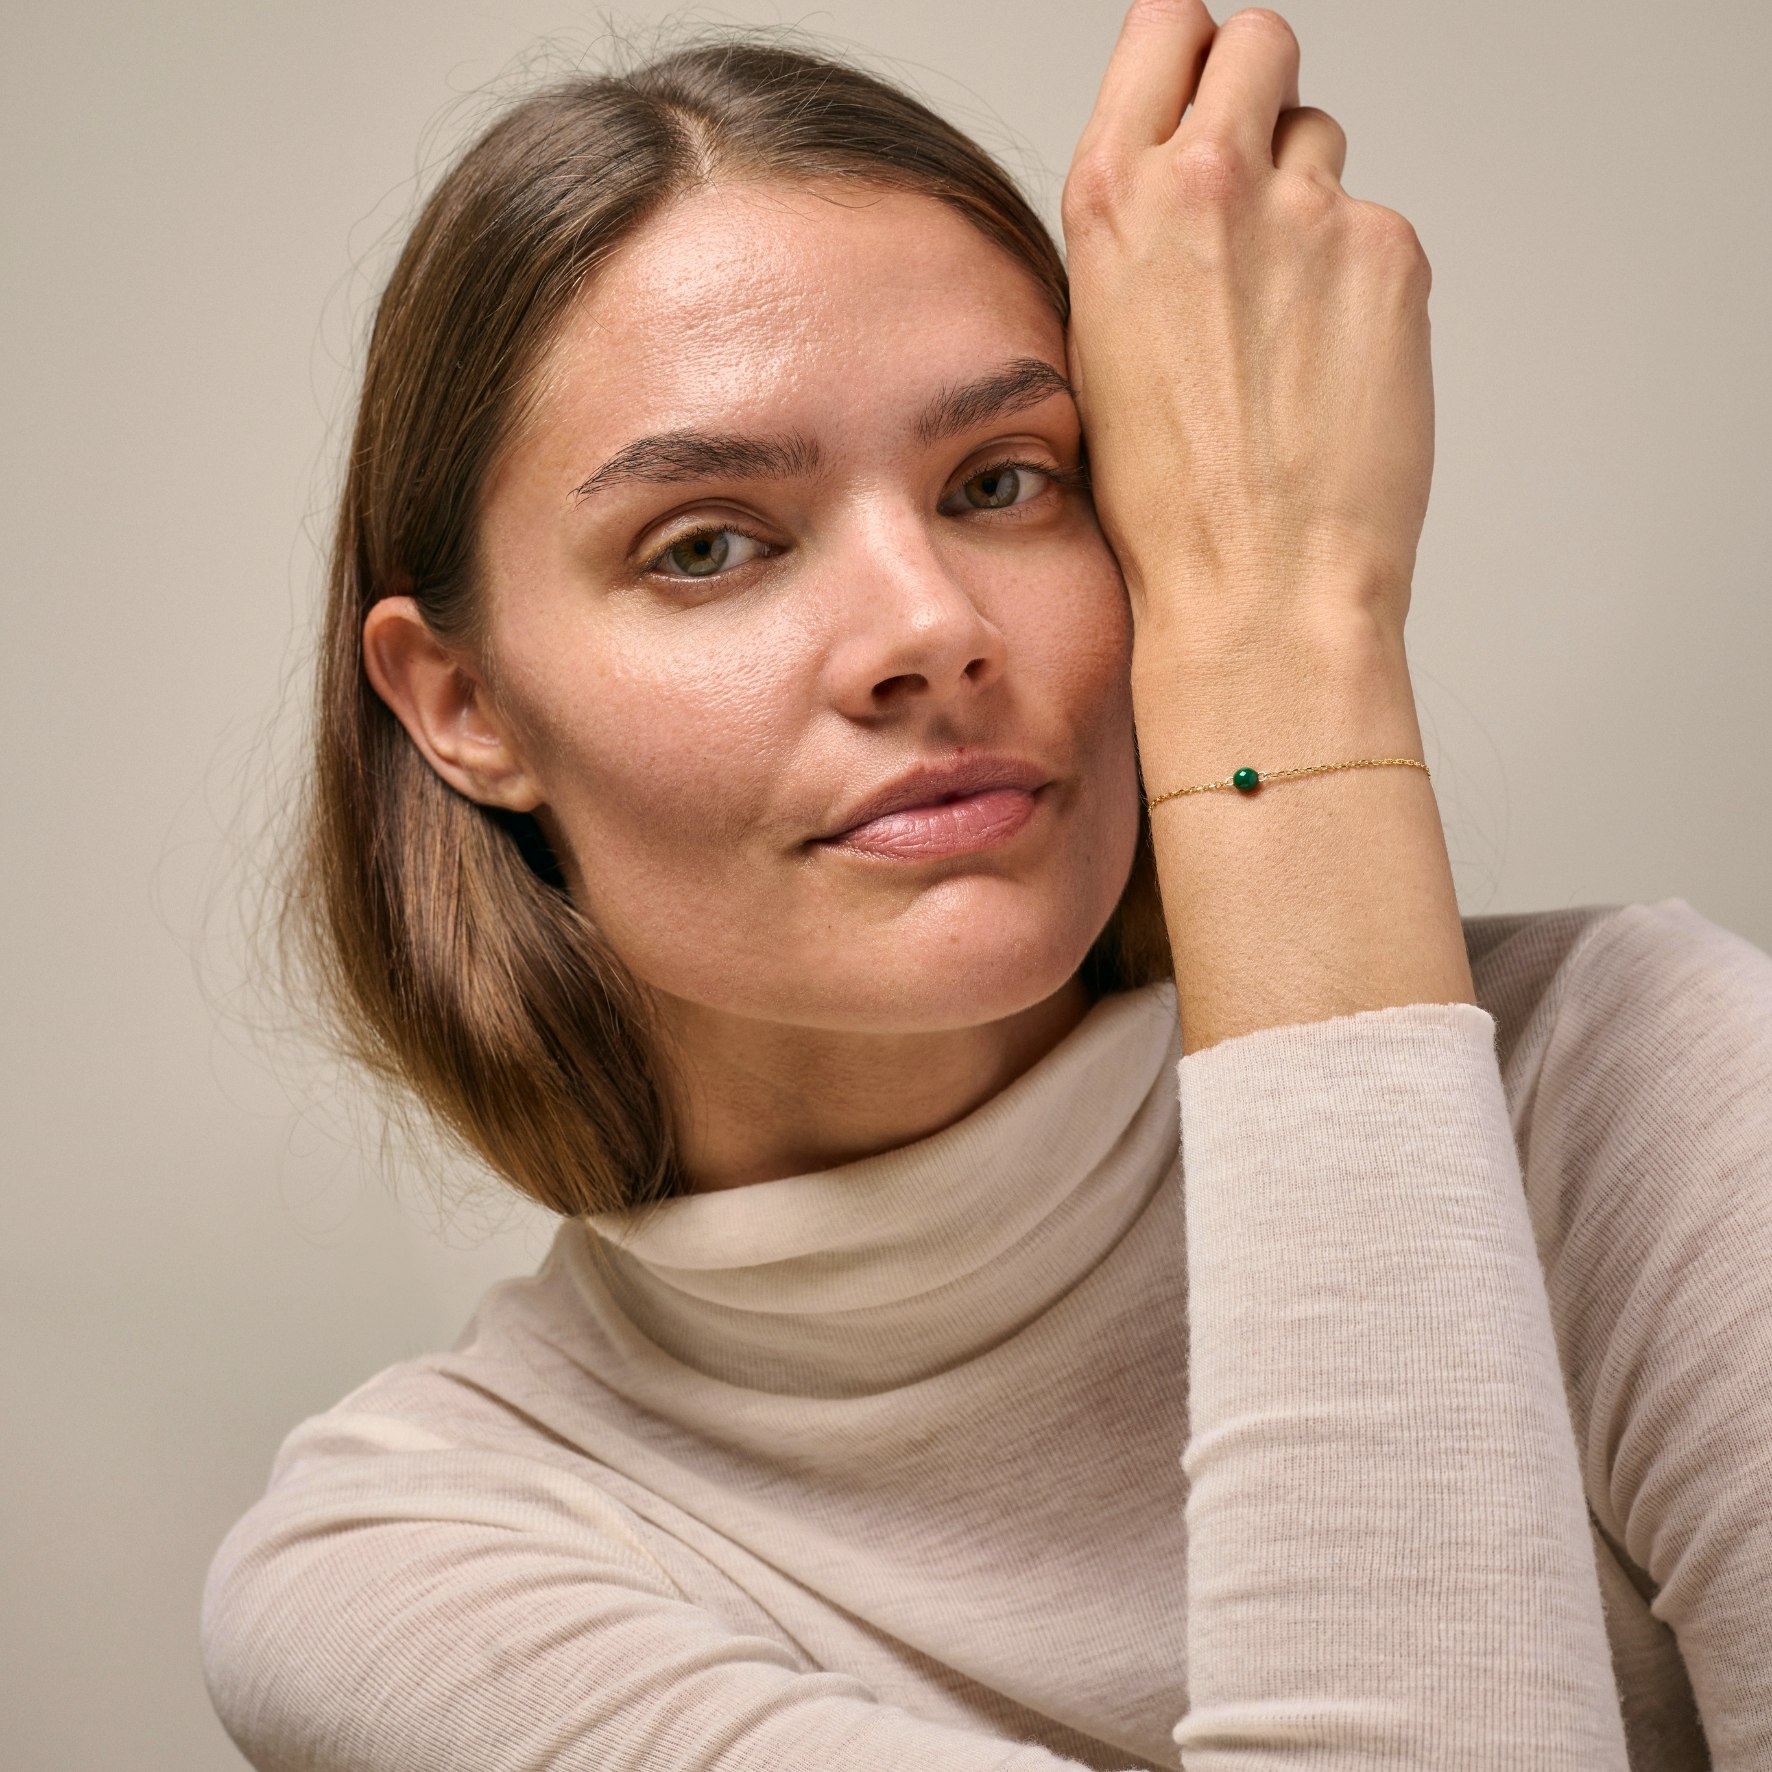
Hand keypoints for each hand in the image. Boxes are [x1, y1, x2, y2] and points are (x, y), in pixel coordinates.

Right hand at [1063, 2, 1433, 655]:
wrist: (1255, 585)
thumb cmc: (1167, 501)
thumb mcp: (1098, 346)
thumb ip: (1140, 239)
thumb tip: (1184, 191)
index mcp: (1113, 200)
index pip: (1168, 25)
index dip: (1192, 54)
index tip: (1205, 88)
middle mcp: (1207, 182)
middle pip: (1260, 42)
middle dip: (1261, 95)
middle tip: (1258, 186)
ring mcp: (1307, 211)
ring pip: (1321, 140)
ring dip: (1308, 201)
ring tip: (1285, 319)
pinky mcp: (1390, 252)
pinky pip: (1376, 227)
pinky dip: (1360, 280)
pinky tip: (1331, 364)